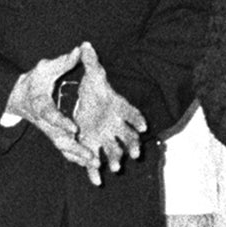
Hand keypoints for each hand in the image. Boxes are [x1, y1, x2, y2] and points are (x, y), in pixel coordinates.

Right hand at [4, 44, 96, 168]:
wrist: (18, 98)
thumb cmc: (33, 81)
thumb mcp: (45, 68)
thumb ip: (63, 62)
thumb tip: (82, 49)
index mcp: (39, 104)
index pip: (50, 115)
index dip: (61, 122)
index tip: (74, 128)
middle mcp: (44, 121)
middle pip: (58, 138)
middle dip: (74, 147)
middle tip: (90, 154)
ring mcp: (49, 131)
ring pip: (63, 147)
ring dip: (78, 156)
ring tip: (95, 163)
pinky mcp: (55, 136)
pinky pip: (66, 150)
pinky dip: (77, 159)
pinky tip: (92, 165)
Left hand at [73, 41, 145, 186]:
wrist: (81, 101)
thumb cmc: (92, 89)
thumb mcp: (90, 74)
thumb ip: (90, 61)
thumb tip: (85, 44)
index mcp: (117, 106)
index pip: (130, 112)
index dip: (137, 119)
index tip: (144, 127)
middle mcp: (116, 124)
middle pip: (128, 135)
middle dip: (132, 144)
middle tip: (135, 153)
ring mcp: (106, 136)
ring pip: (115, 149)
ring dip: (117, 158)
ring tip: (117, 167)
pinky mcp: (93, 146)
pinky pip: (96, 160)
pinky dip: (95, 172)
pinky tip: (96, 182)